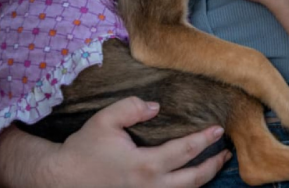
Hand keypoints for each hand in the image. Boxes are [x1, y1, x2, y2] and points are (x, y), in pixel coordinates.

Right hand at [49, 97, 229, 187]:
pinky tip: (189, 179)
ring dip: (203, 179)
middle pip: (193, 180)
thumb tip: (156, 107)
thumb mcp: (105, 121)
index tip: (218, 129)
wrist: (62, 179)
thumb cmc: (84, 149)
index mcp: (145, 165)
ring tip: (215, 165)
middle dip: (213, 165)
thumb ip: (132, 108)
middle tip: (226, 153)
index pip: (185, 152)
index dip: (205, 140)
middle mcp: (150, 187)